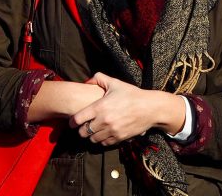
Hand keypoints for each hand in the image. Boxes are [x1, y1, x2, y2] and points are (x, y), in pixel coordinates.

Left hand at [70, 73, 184, 145]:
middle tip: (83, 126)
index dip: (72, 121)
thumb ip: (99, 78)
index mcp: (100, 106)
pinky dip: (101, 140)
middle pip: (83, 132)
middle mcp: (104, 120)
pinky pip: (104, 143)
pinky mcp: (119, 138)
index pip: (78, 119)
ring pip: (93, 139)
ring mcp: (112, 131)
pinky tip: (103, 134)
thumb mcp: (115, 83)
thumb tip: (87, 81)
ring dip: (91, 136)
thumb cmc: (132, 94)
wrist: (150, 108)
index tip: (72, 122)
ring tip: (93, 130)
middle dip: (81, 130)